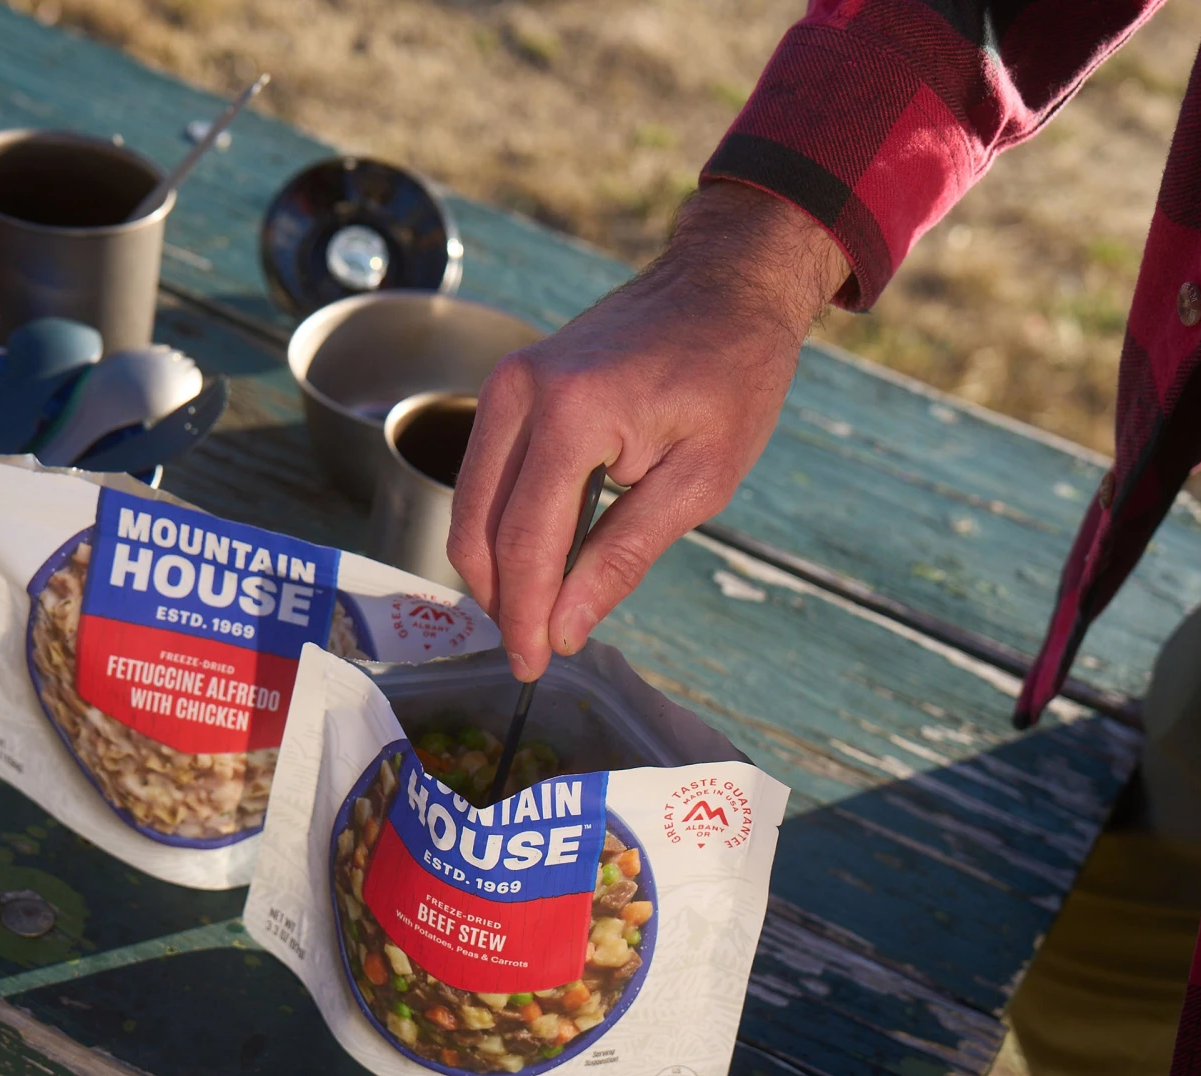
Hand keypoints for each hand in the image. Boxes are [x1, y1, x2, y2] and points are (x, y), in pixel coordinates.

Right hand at [447, 182, 849, 680]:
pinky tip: (541, 560)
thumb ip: (623, 555)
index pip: (524, 542)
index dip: (525, 615)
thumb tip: (566, 627)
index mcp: (572, 415)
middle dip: (501, 599)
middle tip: (535, 650)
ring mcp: (506, 383)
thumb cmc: (730, 377)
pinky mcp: (509, 385)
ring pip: (470, 503)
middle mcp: (519, 393)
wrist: (725, 284)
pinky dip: (502, 526)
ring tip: (539, 613)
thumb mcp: (700, 480)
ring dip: (495, 567)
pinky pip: (486, 473)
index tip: (535, 666)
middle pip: (478, 527)